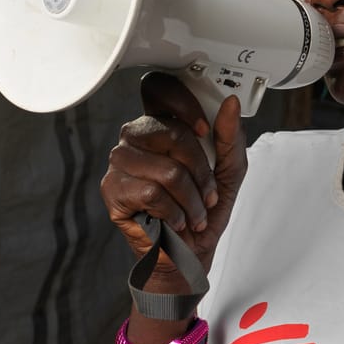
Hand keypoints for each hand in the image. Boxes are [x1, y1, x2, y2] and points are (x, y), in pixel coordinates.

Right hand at [100, 72, 247, 283]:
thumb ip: (230, 137)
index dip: (183, 104)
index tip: (204, 130)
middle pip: (171, 132)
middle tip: (208, 193)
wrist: (189, 254)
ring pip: (166, 169)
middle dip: (200, 169)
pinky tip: (175, 220)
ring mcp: (120, 162)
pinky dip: (175, 212)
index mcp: (162, 125)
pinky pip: (152, 193)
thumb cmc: (204, 209)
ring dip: (191, 198)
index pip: (159, 89)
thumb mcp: (230, 171)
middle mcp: (136, 138)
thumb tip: (230, 103)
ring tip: (193, 212)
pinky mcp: (112, 190)